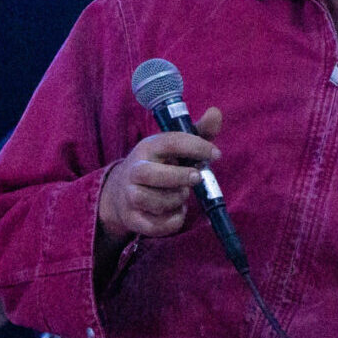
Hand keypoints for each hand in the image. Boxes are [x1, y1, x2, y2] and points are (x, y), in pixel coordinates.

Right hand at [98, 107, 223, 243]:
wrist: (122, 193)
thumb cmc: (159, 166)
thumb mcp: (174, 149)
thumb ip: (198, 133)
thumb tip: (216, 113)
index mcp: (147, 148)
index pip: (171, 142)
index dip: (196, 146)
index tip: (216, 154)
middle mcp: (135, 171)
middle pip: (155, 175)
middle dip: (181, 177)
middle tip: (197, 177)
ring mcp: (130, 196)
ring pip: (158, 202)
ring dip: (177, 200)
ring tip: (180, 195)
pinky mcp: (132, 219)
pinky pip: (158, 225)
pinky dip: (174, 220)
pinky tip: (176, 211)